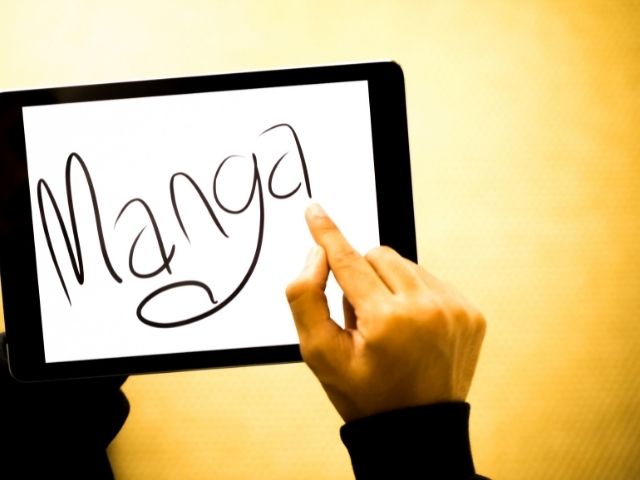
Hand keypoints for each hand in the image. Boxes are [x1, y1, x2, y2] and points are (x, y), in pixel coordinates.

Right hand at [286, 204, 485, 421]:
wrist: (416, 427)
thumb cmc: (365, 393)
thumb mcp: (319, 353)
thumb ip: (306, 297)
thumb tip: (319, 252)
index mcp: (387, 320)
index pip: (349, 261)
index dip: (327, 234)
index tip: (315, 210)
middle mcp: (427, 308)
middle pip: (379, 255)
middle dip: (361, 277)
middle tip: (361, 318)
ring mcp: (455, 309)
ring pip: (405, 265)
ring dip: (388, 284)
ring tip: (388, 326)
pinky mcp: (471, 312)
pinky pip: (430, 279)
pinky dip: (413, 294)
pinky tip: (410, 326)